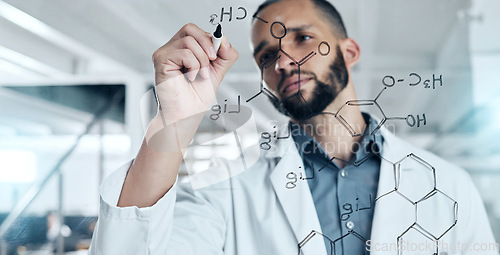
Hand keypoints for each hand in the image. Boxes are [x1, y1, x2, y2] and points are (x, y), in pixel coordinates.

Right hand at [147, 23, 238, 151]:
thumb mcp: (217, 71)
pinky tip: (190, 78)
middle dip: (207, 44)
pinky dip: (194, 66)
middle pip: (190, 28)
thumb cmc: (197, 97)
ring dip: (202, 60)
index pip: (195, 30)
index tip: (218, 53)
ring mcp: (164, 53)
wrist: (187, 115)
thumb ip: (225, 54)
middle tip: (212, 61)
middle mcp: (171, 48)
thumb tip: (223, 39)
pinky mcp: (160, 60)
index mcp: (182, 48)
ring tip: (200, 75)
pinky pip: (184, 52)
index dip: (210, 38)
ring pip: (189, 41)